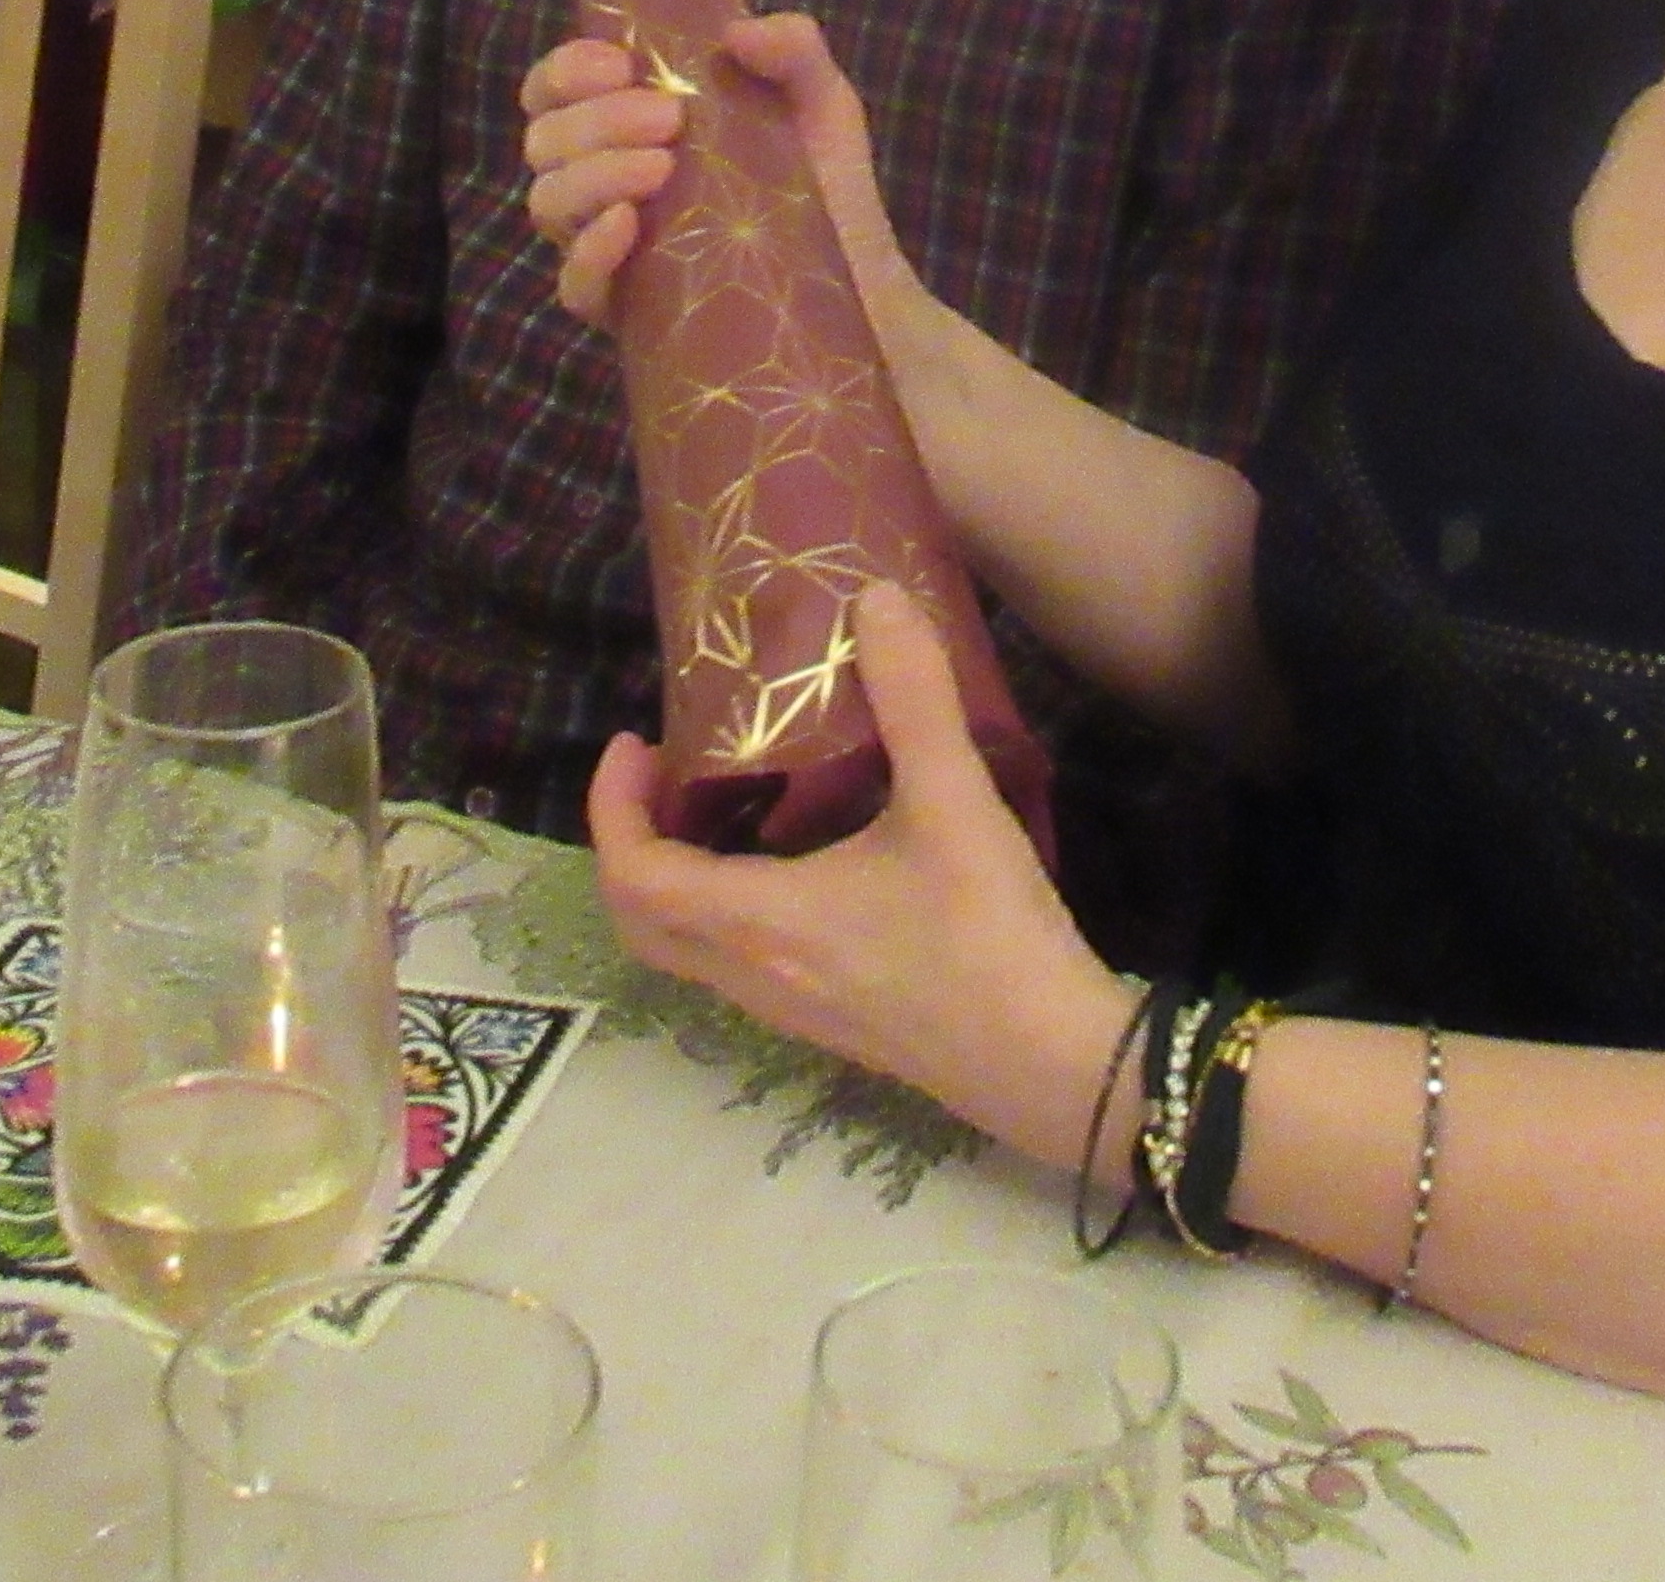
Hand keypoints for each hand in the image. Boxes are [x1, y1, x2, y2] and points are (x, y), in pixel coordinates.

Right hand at [519, 10, 932, 335]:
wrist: (862, 278)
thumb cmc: (825, 183)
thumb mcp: (820, 101)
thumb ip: (793, 48)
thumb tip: (737, 33)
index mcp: (629, 124)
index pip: (556, 90)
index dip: (566, 69)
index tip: (616, 63)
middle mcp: (607, 182)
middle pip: (545, 141)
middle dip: (594, 119)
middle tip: (667, 117)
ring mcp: (611, 248)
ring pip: (549, 204)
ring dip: (593, 174)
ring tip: (662, 167)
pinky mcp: (628, 310)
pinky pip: (574, 287)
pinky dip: (590, 251)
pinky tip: (629, 224)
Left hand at [587, 580, 1130, 1164]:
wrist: (1052, 1066)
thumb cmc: (988, 936)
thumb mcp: (954, 802)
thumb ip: (914, 696)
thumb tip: (875, 598)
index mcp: (759, 923)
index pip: (634, 873)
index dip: (612, 805)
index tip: (635, 741)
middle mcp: (755, 975)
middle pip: (642, 921)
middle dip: (632, 843)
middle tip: (666, 773)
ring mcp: (791, 1010)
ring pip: (690, 948)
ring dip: (680, 877)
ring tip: (728, 801)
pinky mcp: (832, 1023)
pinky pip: (740, 962)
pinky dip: (729, 906)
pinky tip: (802, 858)